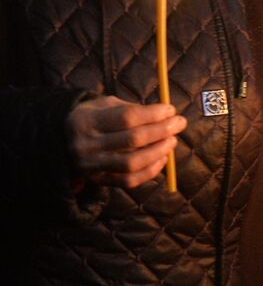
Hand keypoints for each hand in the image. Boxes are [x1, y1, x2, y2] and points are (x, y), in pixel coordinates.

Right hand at [67, 95, 184, 187]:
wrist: (60, 143)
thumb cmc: (93, 117)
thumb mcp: (105, 105)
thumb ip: (132, 109)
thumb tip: (166, 114)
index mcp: (87, 121)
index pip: (127, 117)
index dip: (153, 114)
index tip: (171, 109)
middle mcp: (86, 145)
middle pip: (132, 139)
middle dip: (162, 130)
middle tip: (180, 123)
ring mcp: (91, 166)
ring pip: (131, 163)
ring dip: (158, 152)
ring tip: (172, 141)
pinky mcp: (97, 180)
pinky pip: (128, 181)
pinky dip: (150, 171)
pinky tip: (162, 159)